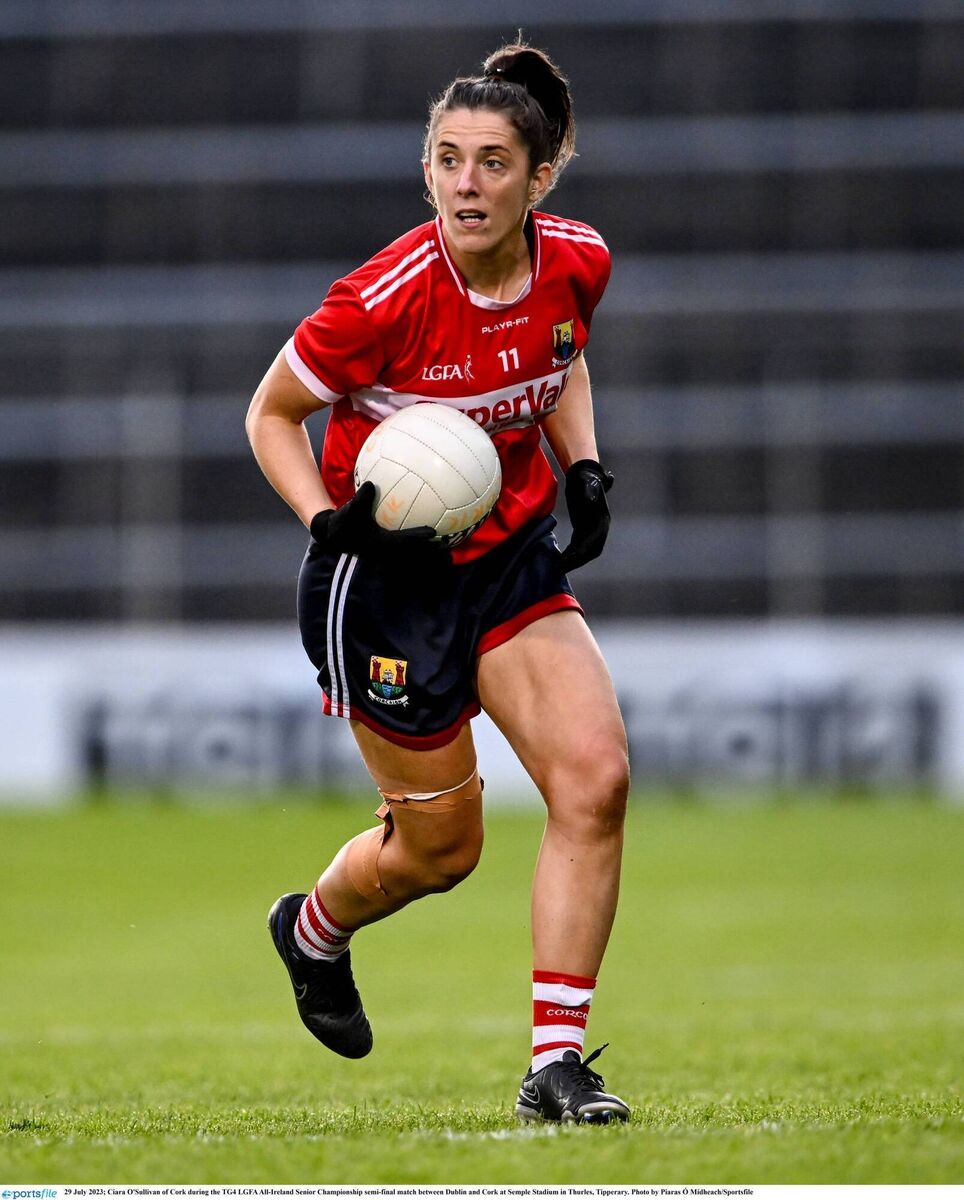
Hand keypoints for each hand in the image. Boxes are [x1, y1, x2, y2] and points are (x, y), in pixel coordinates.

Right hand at [310, 481, 447, 561]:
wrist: (334, 535)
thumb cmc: (344, 523)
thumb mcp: (350, 510)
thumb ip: (361, 498)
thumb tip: (369, 484)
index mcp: (381, 543)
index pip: (404, 540)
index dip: (418, 537)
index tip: (433, 532)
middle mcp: (388, 549)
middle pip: (413, 552)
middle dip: (430, 550)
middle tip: (448, 545)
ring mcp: (388, 551)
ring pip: (411, 553)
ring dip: (427, 551)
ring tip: (445, 546)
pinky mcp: (387, 549)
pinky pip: (405, 547)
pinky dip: (417, 543)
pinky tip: (427, 535)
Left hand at [559, 459, 613, 571]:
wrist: (583, 475)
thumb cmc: (585, 479)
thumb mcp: (587, 483)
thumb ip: (589, 491)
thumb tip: (590, 499)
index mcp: (602, 520)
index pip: (595, 542)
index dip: (583, 552)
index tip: (571, 559)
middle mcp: (599, 528)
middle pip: (590, 551)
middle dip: (577, 561)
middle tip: (562, 569)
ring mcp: (591, 529)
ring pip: (584, 551)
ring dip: (573, 560)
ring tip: (558, 568)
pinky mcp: (582, 529)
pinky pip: (577, 546)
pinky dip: (570, 554)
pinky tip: (559, 559)